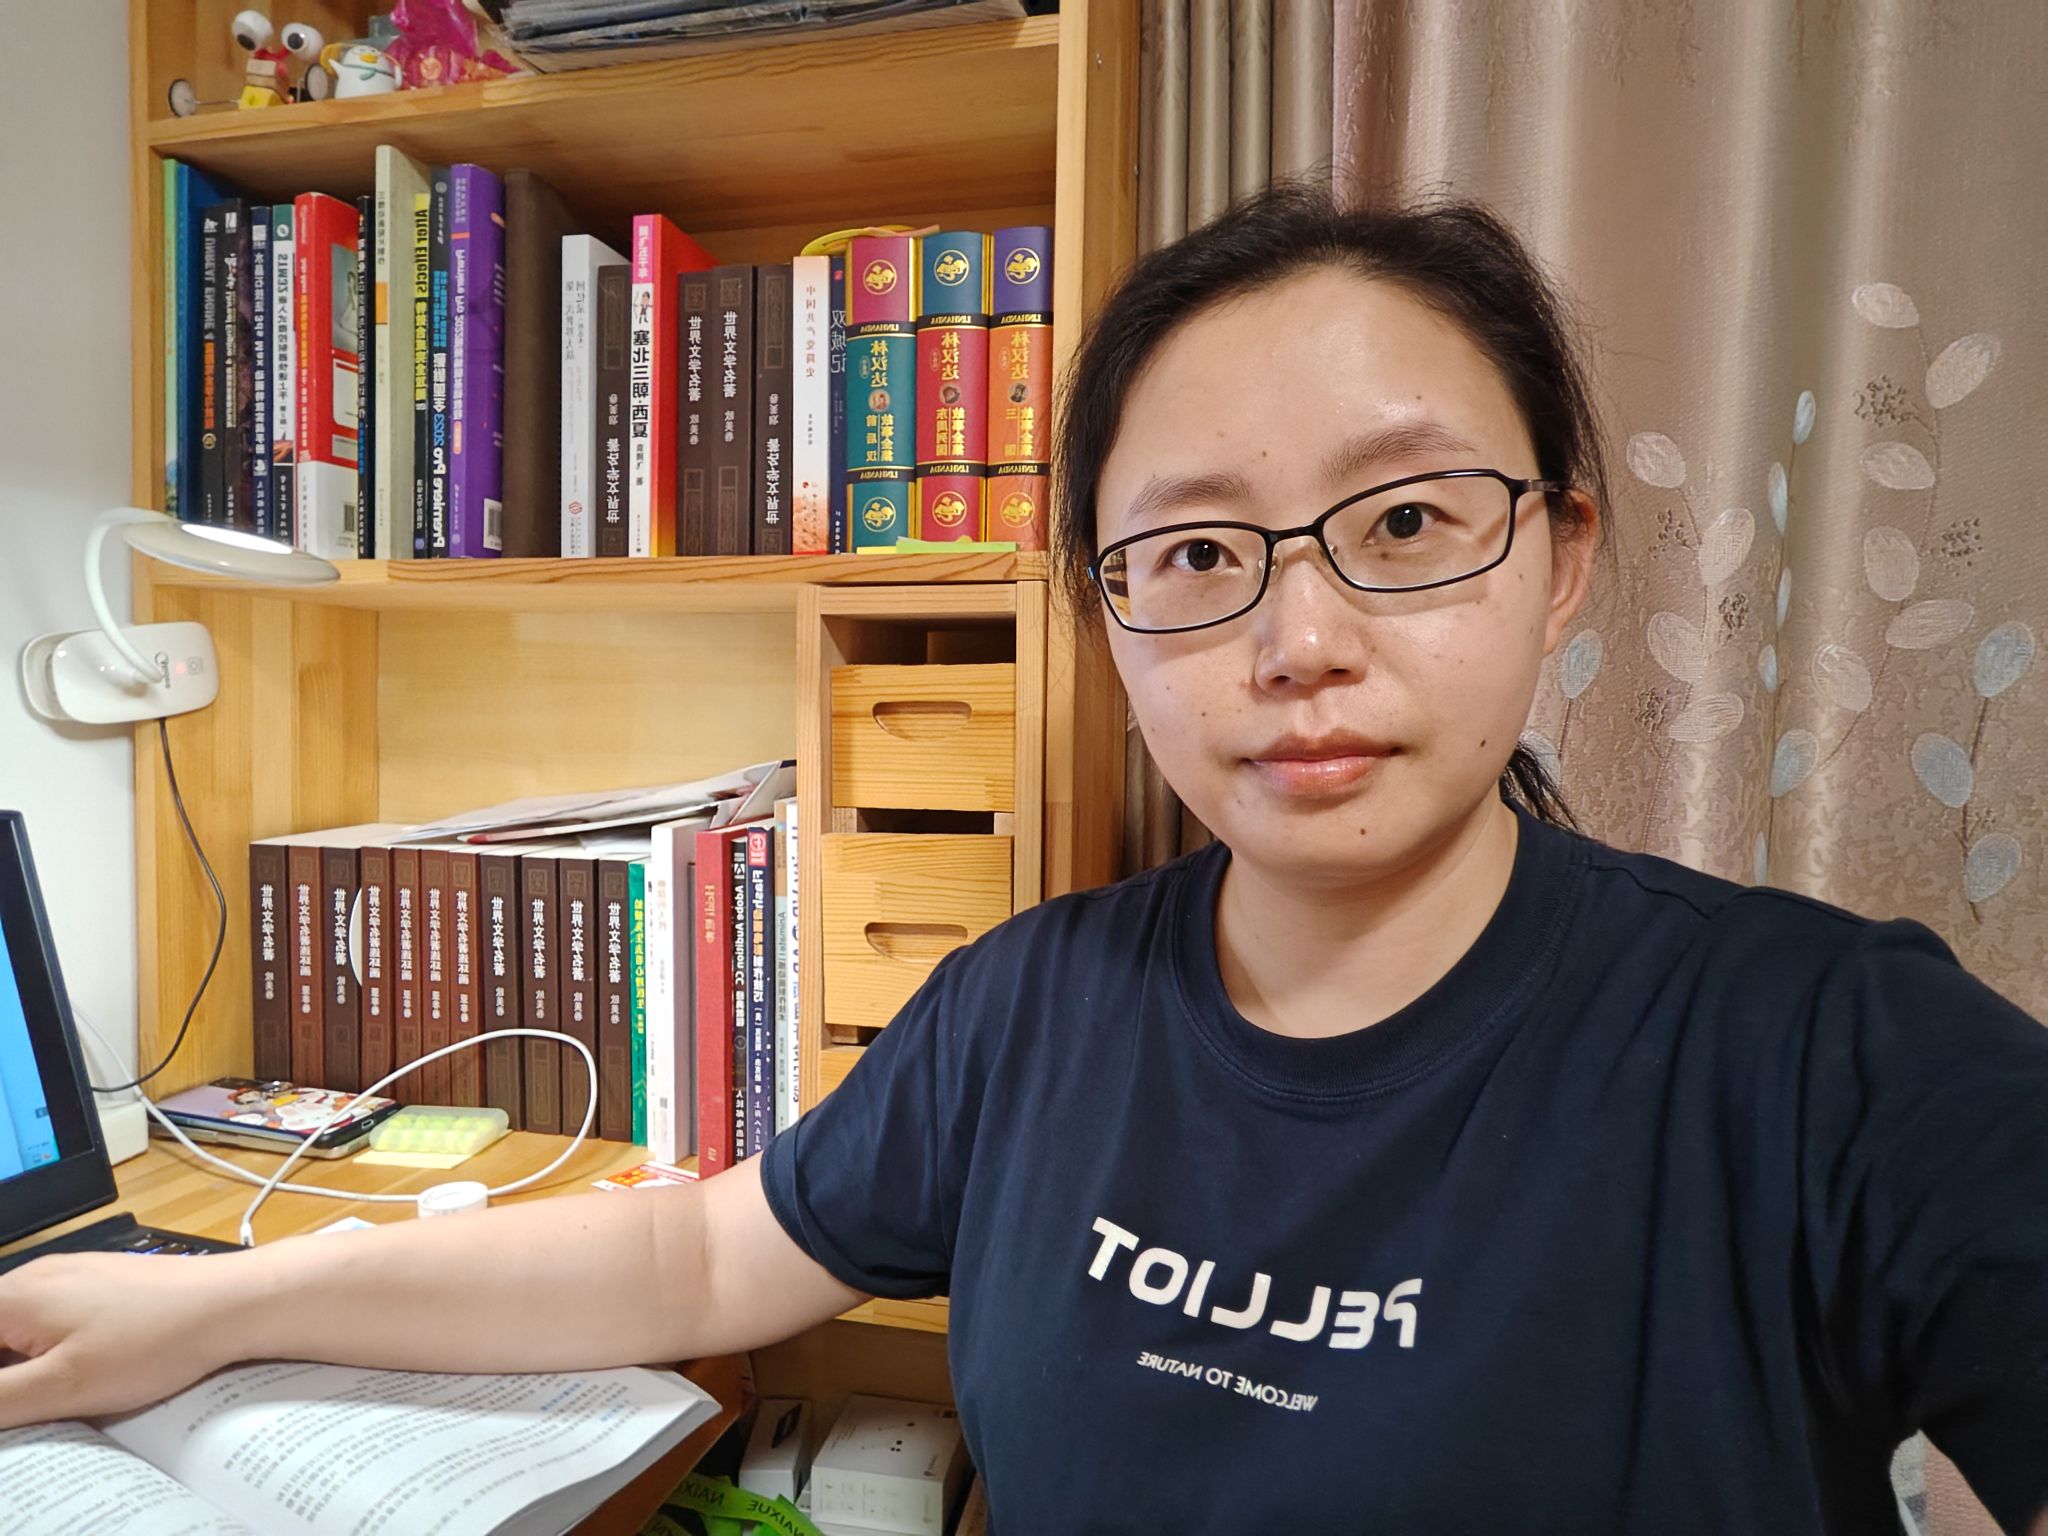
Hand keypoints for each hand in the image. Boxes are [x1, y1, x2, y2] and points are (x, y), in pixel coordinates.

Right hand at [0, 1252, 239, 1428]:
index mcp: (12, 1296)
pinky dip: (52, 1350)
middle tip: (40, 1399)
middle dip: (8, 1375)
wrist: (231, 1303)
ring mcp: (68, 1276)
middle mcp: (34, 1276)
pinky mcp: (98, 1284)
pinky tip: (85, 1369)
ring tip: (65, 1387)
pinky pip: (50, 1320)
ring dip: (24, 1366)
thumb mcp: (61, 1385)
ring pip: (18, 1329)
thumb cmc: (155, 1340)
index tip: (18, 1397)